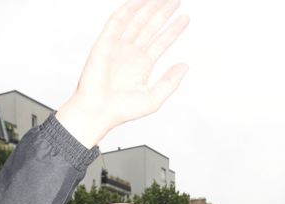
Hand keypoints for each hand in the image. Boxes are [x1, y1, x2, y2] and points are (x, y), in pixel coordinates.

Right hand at [57, 0, 188, 149]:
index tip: (185, 18)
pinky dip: (128, 9)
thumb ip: (170, 82)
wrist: (98, 111)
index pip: (161, 42)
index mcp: (142, 65)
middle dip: (164, 13)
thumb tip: (185, 66)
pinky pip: (117, 21)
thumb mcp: (153, 98)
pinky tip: (140, 1)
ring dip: (149, 7)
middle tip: (177, 1)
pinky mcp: (105, 42)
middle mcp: (131, 53)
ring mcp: (118, 46)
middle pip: (151, 27)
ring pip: (137, 21)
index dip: (173, 30)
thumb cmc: (121, 110)